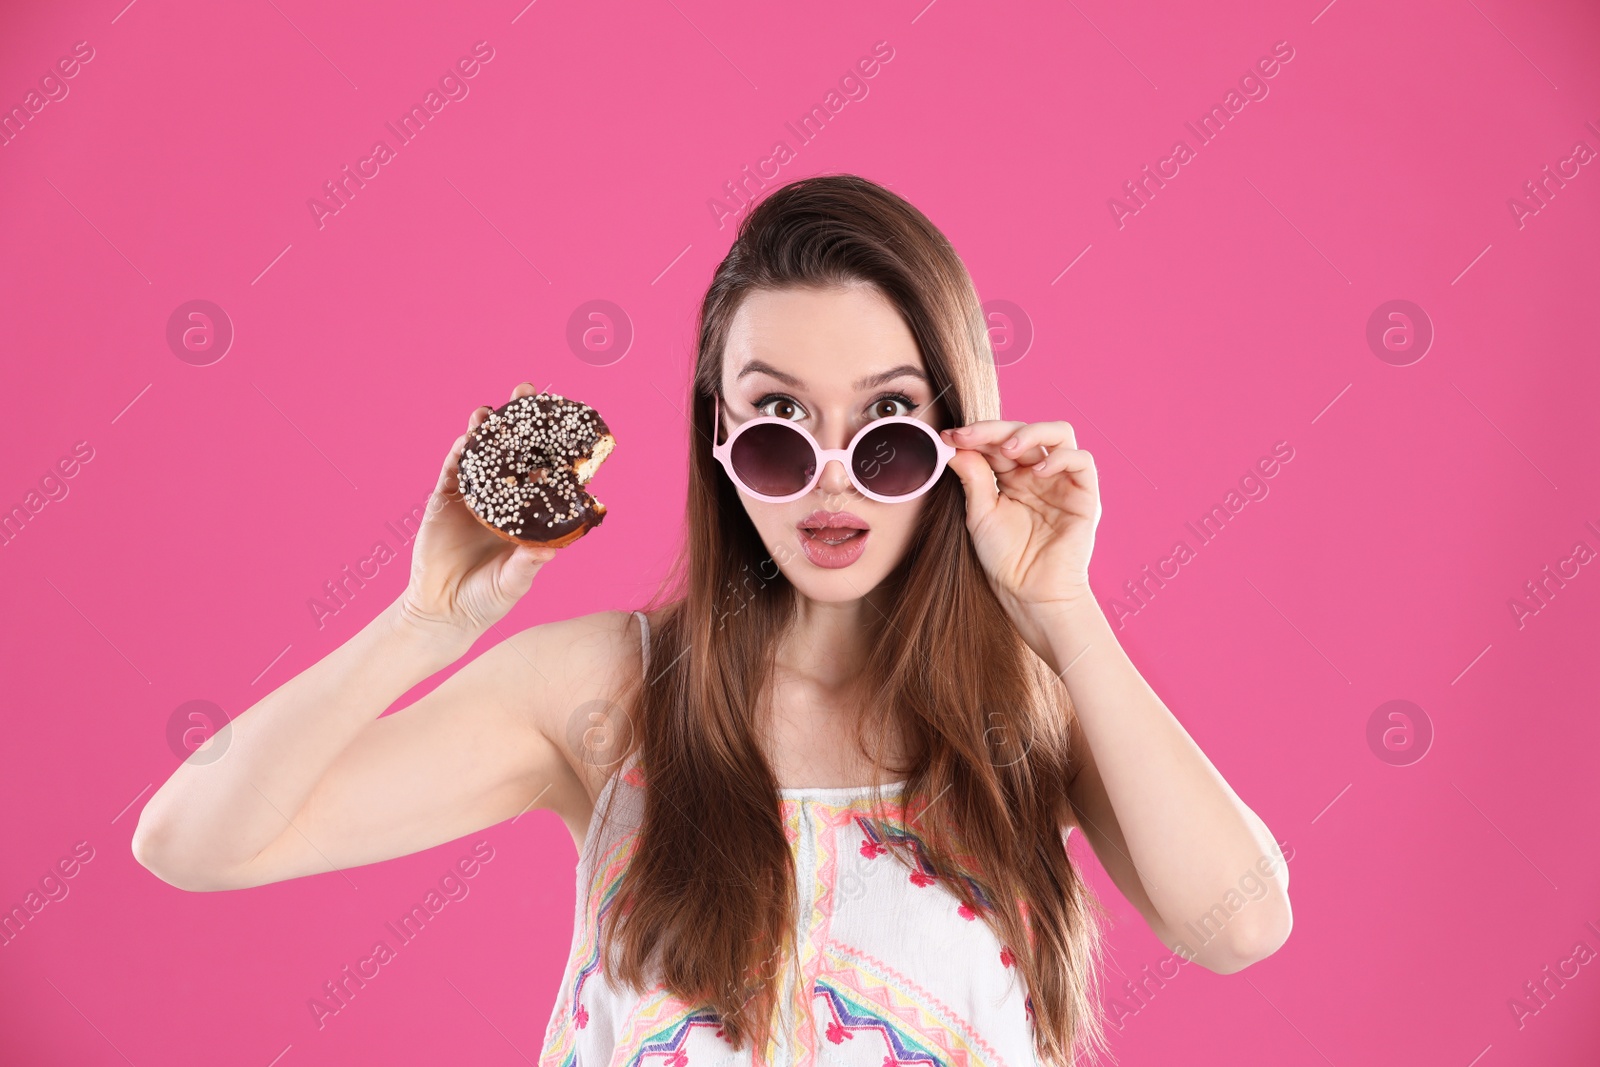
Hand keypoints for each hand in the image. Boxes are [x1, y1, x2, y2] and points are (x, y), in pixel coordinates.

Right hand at [394, 382, 558, 649]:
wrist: (444, 611)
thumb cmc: (488, 597)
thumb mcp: (514, 583)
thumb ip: (528, 565)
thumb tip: (549, 550)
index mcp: (529, 513)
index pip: (545, 473)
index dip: (555, 447)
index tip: (568, 422)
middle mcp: (504, 499)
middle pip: (514, 452)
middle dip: (520, 422)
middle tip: (527, 391)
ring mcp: (474, 497)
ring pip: (482, 455)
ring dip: (486, 430)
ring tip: (492, 410)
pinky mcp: (445, 501)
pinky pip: (453, 472)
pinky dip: (459, 455)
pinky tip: (467, 439)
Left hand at [940, 419, 1100, 648]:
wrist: (1030, 593)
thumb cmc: (1006, 560)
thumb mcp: (980, 515)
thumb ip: (973, 478)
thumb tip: (954, 445)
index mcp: (1013, 477)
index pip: (998, 442)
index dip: (975, 435)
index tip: (949, 437)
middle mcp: (1038, 474)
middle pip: (1024, 431)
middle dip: (995, 429)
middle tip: (969, 436)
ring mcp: (1062, 481)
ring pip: (1059, 434)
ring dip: (1032, 432)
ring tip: (1008, 448)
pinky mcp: (1085, 495)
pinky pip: (1081, 461)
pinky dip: (1061, 458)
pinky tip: (1038, 470)